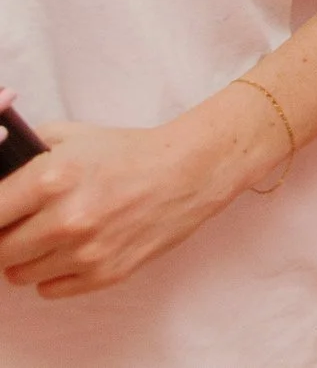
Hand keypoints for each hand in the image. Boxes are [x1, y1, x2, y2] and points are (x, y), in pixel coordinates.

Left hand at [0, 93, 282, 297]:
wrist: (189, 171)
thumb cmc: (127, 152)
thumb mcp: (70, 137)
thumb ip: (23, 155)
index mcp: (51, 178)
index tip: (4, 212)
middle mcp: (66, 218)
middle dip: (6, 236)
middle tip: (24, 223)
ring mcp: (86, 251)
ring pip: (18, 274)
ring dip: (28, 257)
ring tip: (50, 236)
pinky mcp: (105, 274)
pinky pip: (48, 289)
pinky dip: (53, 273)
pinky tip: (71, 250)